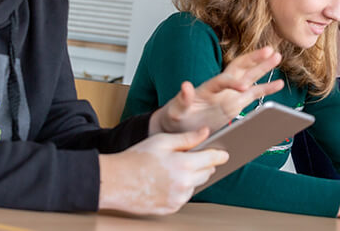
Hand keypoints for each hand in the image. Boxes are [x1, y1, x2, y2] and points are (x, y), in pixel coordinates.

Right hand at [98, 127, 228, 214]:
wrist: (115, 181)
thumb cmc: (135, 158)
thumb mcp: (162, 141)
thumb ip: (188, 138)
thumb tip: (206, 132)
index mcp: (184, 164)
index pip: (212, 159)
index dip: (219, 154)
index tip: (224, 153)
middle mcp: (184, 184)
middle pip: (207, 173)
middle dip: (203, 164)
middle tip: (188, 157)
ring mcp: (178, 198)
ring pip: (196, 185)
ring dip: (191, 177)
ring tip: (171, 169)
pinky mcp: (171, 208)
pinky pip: (184, 196)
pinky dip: (180, 188)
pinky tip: (166, 181)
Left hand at [151, 46, 283, 134]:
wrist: (179, 126)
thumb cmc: (175, 118)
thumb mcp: (175, 111)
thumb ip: (182, 99)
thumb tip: (186, 86)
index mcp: (206, 88)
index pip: (222, 80)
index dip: (233, 83)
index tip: (243, 88)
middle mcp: (221, 87)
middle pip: (239, 68)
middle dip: (254, 59)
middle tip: (270, 50)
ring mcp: (230, 94)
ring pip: (250, 77)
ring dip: (263, 67)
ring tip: (277, 57)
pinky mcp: (236, 103)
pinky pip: (254, 93)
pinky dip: (266, 88)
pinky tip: (279, 83)